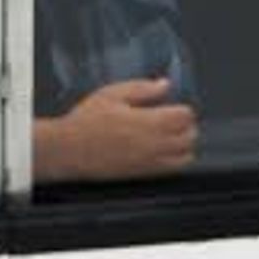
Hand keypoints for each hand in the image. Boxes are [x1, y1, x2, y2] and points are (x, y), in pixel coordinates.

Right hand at [36, 76, 196, 181]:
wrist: (67, 150)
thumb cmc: (85, 121)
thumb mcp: (111, 94)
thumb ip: (142, 89)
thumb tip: (164, 85)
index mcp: (151, 121)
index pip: (186, 115)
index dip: (179, 108)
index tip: (169, 107)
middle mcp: (156, 143)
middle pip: (191, 135)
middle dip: (184, 126)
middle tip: (170, 120)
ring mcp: (151, 160)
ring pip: (187, 154)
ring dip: (182, 144)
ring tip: (168, 137)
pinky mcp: (144, 173)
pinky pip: (173, 169)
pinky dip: (174, 159)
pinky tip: (160, 151)